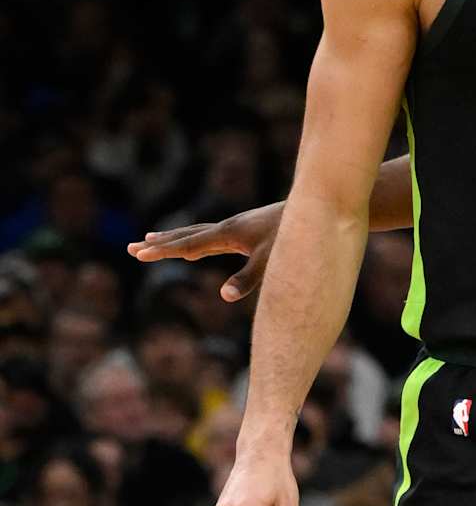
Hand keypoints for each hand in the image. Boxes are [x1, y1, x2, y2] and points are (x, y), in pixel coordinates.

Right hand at [127, 201, 285, 301]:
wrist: (315, 208)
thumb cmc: (295, 235)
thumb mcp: (272, 259)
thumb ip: (249, 279)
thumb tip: (223, 297)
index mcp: (227, 234)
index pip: (187, 245)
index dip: (162, 252)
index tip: (137, 254)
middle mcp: (226, 228)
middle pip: (184, 236)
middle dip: (158, 244)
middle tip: (130, 248)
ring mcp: (235, 228)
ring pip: (195, 233)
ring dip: (172, 239)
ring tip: (150, 240)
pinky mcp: (245, 231)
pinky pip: (210, 237)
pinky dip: (193, 241)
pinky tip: (194, 248)